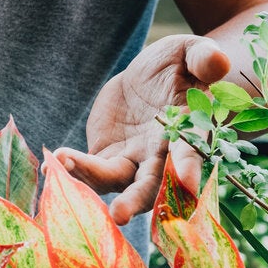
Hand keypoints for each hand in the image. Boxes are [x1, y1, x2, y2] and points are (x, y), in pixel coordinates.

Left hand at [54, 35, 229, 224]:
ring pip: (112, 181)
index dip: (188, 167)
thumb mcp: (189, 53)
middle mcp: (160, 157)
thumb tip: (218, 61)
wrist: (149, 77)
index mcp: (187, 134)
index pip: (190, 153)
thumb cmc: (177, 65)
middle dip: (136, 201)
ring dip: (89, 179)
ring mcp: (131, 161)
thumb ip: (203, 58)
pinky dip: (72, 169)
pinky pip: (89, 170)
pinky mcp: (106, 158)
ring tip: (61, 163)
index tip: (185, 183)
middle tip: (118, 214)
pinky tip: (50, 165)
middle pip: (150, 186)